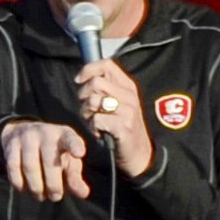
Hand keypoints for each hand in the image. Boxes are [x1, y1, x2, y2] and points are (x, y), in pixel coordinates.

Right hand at [0, 119, 93, 203]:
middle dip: (53, 185)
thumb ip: (75, 178)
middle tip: (56, 197)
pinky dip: (19, 182)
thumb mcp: (68, 162)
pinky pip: (13, 167)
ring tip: (41, 196)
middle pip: (49, 162)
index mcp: (64, 135)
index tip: (80, 153)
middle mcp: (45, 133)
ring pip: (30, 167)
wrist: (24, 133)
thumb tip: (84, 194)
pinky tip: (24, 189)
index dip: (75, 146)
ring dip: (36, 187)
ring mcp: (27, 137)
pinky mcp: (11, 145)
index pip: (70, 139)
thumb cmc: (54, 154)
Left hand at [73, 57, 154, 179]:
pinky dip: (93, 127)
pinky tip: (100, 132)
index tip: (79, 80)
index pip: (106, 64)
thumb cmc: (121, 127)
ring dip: (87, 113)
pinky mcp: (123, 126)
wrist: (139, 154)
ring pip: (94, 100)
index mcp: (128, 86)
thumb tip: (81, 77)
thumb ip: (104, 88)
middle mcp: (130, 95)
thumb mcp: (117, 103)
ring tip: (94, 121)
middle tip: (88, 109)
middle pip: (96, 82)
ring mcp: (128, 110)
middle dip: (84, 96)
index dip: (88, 69)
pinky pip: (96, 119)